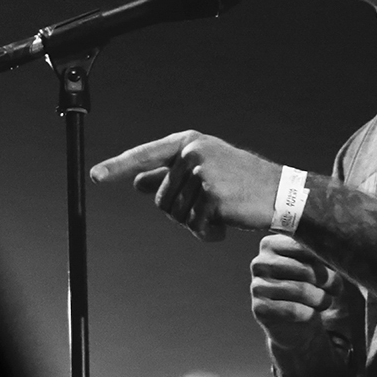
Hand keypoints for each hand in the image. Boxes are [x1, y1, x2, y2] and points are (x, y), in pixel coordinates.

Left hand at [90, 130, 282, 238]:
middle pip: (161, 198)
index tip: (95, 176)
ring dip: (196, 223)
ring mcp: (202, 173)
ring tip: (223, 212)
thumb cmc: (242, 183)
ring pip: (176, 215)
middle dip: (182, 212)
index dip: (116, 166)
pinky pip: (195, 226)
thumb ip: (170, 176)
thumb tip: (137, 182)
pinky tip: (228, 223)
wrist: (281, 192)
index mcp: (189, 142)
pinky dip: (209, 233)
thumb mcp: (205, 172)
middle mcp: (192, 152)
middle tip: (211, 205)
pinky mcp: (212, 195)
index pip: (145, 155)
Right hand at [251, 234, 341, 347]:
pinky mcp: (259, 308)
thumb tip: (335, 249)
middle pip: (303, 268)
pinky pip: (291, 309)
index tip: (338, 267)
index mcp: (272, 243)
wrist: (298, 323)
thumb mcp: (318, 265)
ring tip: (326, 301)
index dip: (325, 258)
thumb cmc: (311, 286)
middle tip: (336, 288)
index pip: (303, 244)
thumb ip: (321, 252)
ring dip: (321, 299)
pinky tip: (312, 315)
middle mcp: (260, 262)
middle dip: (327, 280)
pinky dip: (309, 314)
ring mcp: (257, 285)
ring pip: (299, 290)